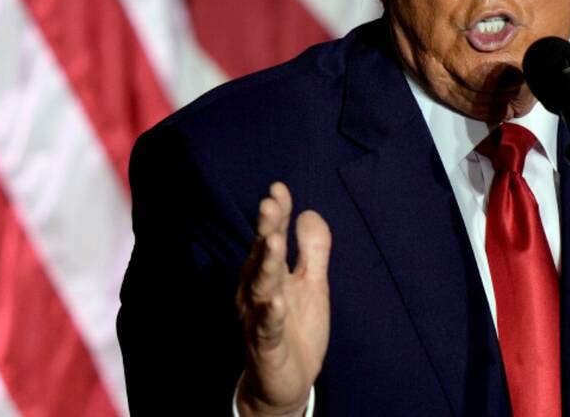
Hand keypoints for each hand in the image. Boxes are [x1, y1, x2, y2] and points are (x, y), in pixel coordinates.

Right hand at [236, 182, 331, 416]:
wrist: (286, 381)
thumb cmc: (295, 326)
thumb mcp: (312, 283)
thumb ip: (313, 250)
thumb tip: (310, 211)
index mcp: (268, 273)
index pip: (271, 236)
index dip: (277, 213)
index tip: (280, 188)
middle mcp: (257, 291)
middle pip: (261, 255)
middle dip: (266, 229)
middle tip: (269, 203)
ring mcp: (259, 318)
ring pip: (261, 287)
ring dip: (266, 264)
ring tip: (274, 240)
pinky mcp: (266, 346)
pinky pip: (267, 328)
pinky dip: (270, 314)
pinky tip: (275, 301)